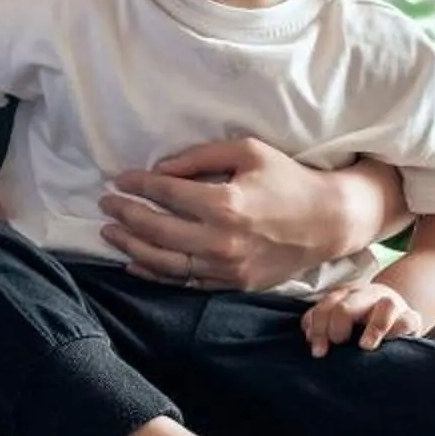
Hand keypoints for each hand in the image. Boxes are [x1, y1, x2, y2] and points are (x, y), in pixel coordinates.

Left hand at [102, 138, 363, 288]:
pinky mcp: (233, 284)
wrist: (328, 222)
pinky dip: (156, 275)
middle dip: (126, 215)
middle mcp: (221, 240)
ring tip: (111, 233)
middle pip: (157, 231)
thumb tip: (160, 170)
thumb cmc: (288, 179)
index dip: (137, 185)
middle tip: (105, 205)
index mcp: (224, 203)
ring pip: (165, 263)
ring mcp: (226, 268)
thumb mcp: (248, 151)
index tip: (119, 179)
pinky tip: (135, 265)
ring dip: (132, 248)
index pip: (165, 193)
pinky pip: (185, 283)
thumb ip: (200, 156)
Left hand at [300, 282, 423, 356]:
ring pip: (385, 306)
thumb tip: (308, 336)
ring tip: (365, 346)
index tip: (318, 352)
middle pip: (345, 306)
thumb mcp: (339, 322)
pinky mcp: (411, 318)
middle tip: (338, 344)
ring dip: (374, 327)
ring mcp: (391, 304)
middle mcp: (366, 297)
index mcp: (344, 297)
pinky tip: (390, 343)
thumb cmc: (361, 324)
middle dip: (337, 327)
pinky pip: (407, 321)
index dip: (318, 329)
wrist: (396, 315)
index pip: (325, 307)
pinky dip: (398, 331)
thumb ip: (320, 325)